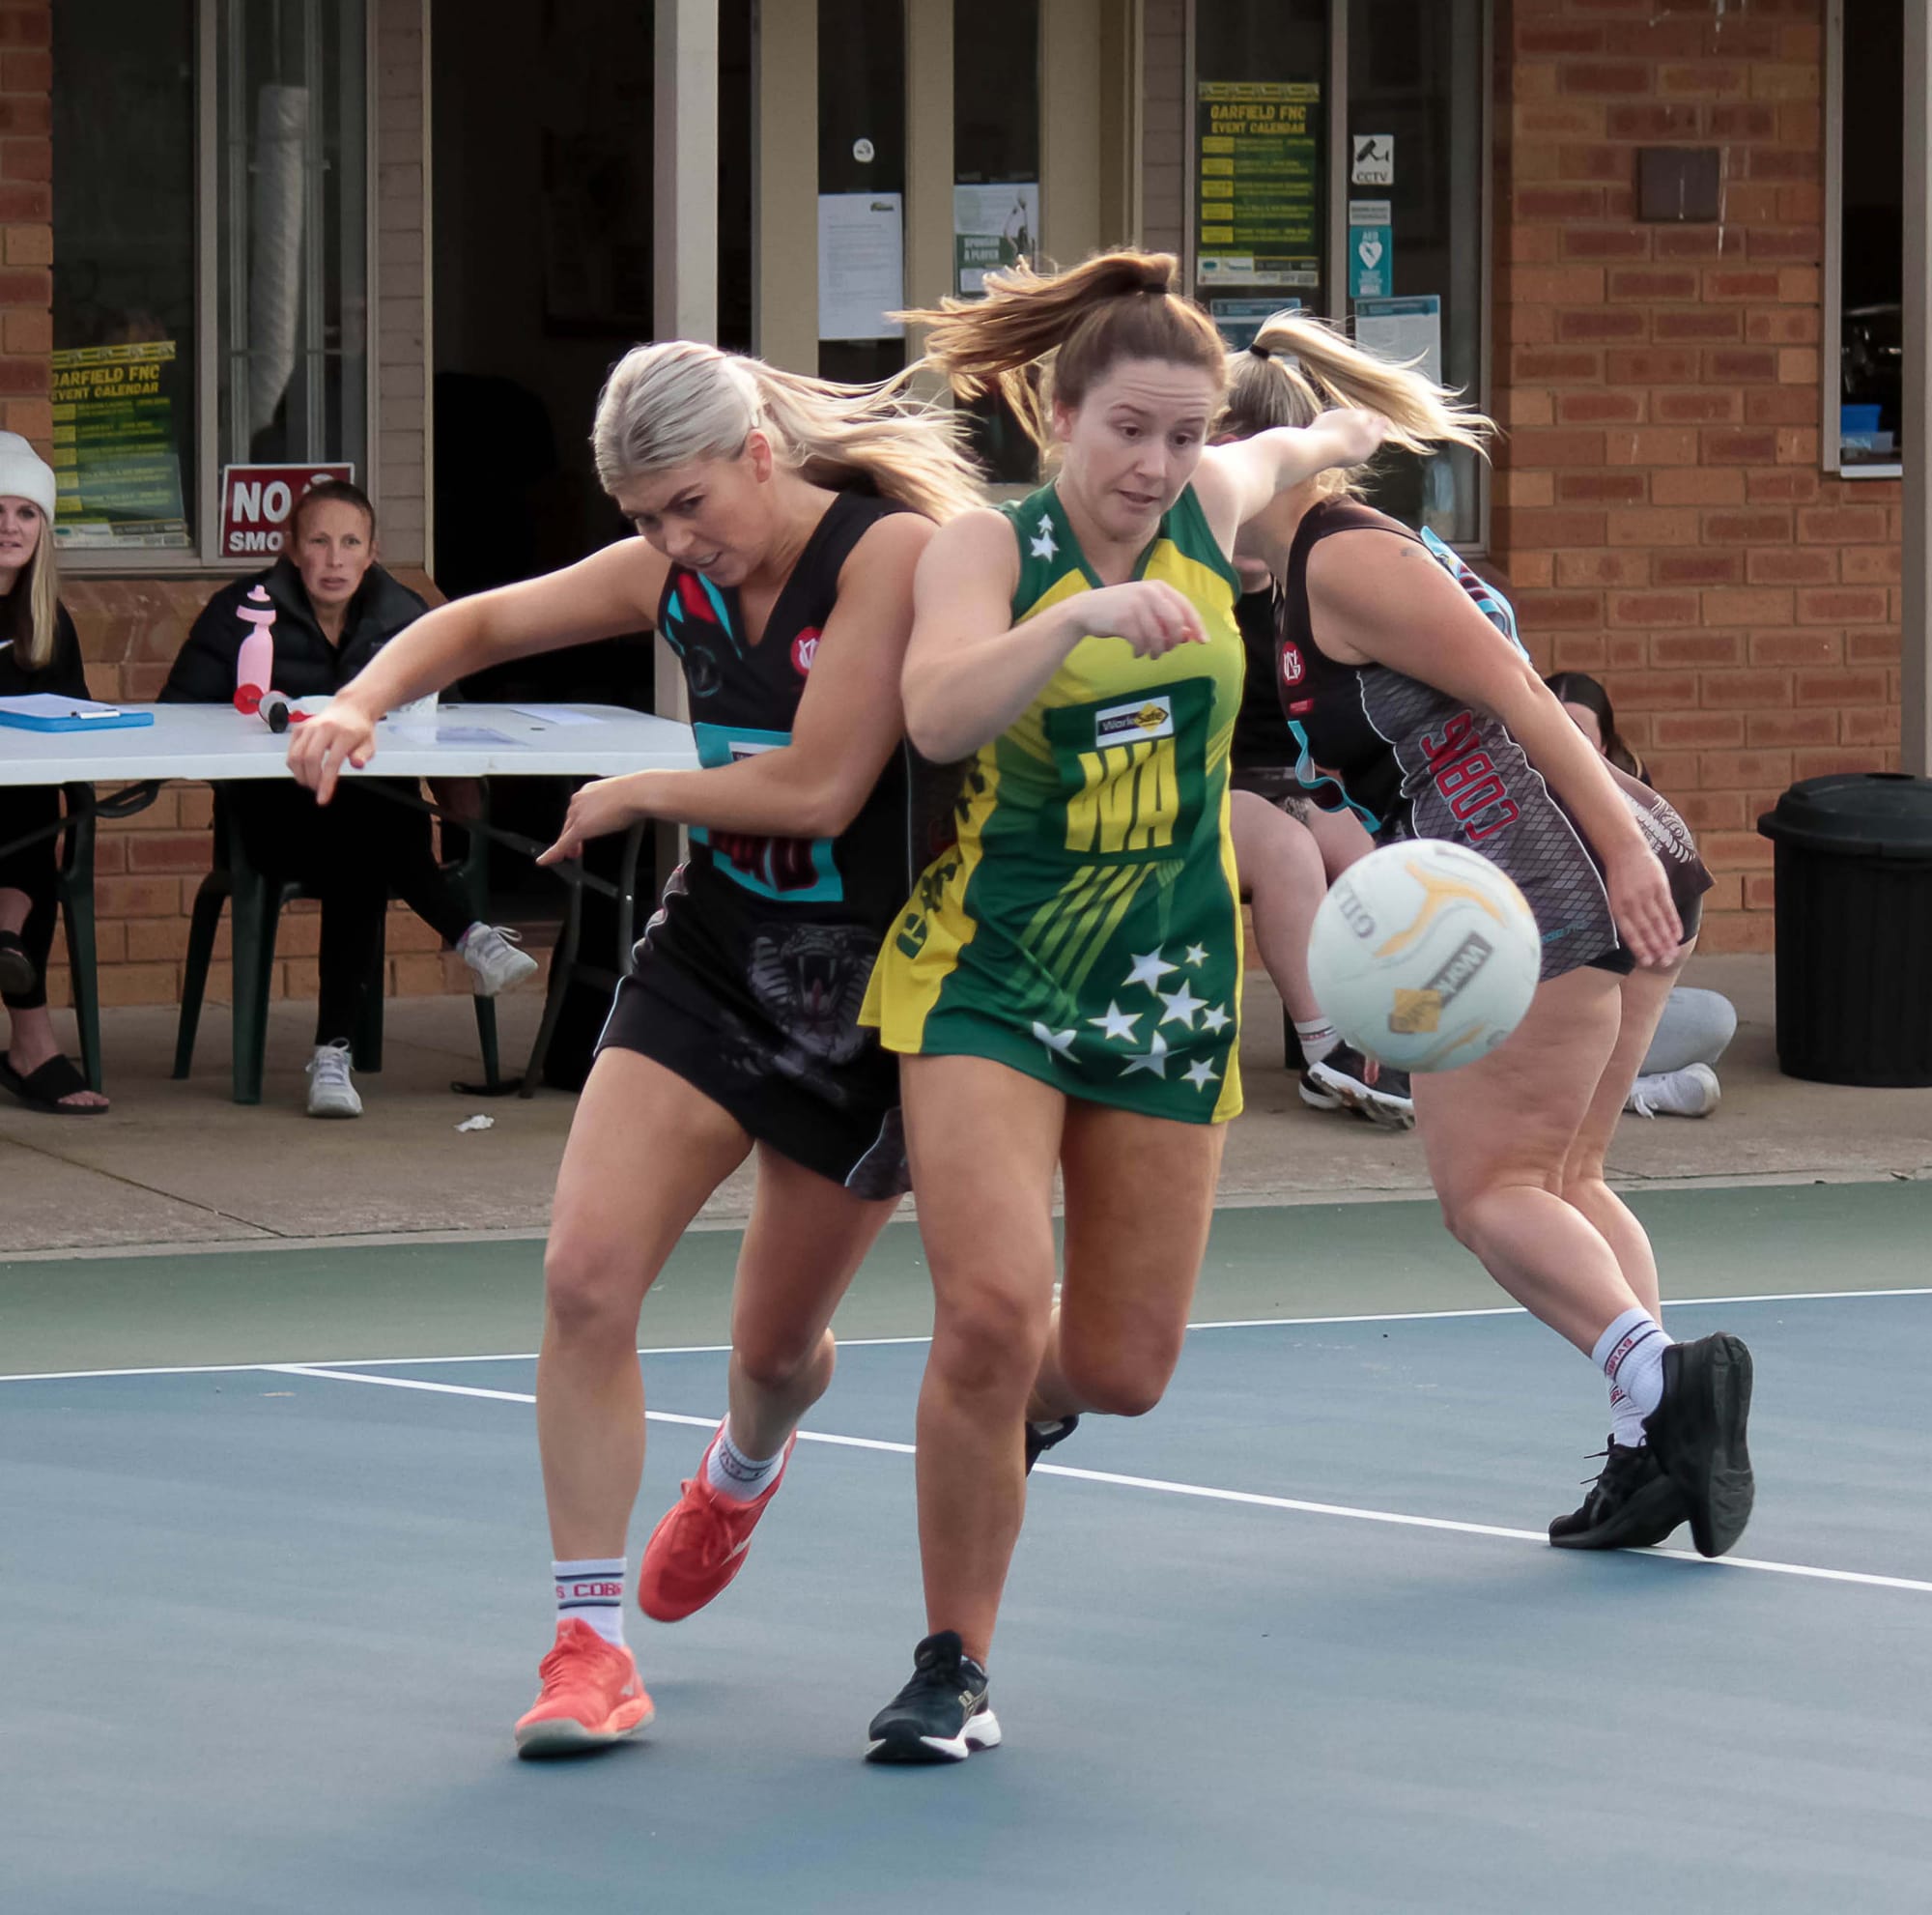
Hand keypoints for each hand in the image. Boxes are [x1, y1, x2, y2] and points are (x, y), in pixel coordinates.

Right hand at [287, 699, 376, 804]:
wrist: (350, 709)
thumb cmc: (359, 729)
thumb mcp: (369, 744)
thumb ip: (363, 756)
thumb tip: (357, 764)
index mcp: (343, 733)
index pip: (331, 763)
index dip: (325, 784)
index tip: (322, 799)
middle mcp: (324, 728)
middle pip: (309, 759)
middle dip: (311, 780)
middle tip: (317, 789)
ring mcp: (309, 727)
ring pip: (296, 755)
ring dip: (300, 774)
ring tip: (310, 782)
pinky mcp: (300, 728)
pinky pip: (291, 750)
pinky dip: (294, 764)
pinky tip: (303, 771)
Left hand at [537, 774, 649, 866]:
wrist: (636, 793)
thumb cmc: (635, 794)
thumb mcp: (622, 798)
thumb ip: (614, 806)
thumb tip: (620, 813)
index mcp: (588, 791)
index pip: (577, 811)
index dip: (577, 824)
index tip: (580, 832)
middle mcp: (579, 800)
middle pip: (569, 823)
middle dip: (570, 837)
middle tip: (573, 850)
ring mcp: (578, 814)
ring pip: (566, 834)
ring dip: (567, 847)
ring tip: (570, 856)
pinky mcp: (580, 828)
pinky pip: (562, 844)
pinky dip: (553, 854)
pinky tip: (546, 861)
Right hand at [1077, 580, 1206, 657]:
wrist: (1086, 610)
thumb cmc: (1120, 611)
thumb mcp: (1146, 610)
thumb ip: (1166, 620)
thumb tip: (1188, 637)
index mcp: (1158, 587)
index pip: (1186, 607)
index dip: (1197, 625)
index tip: (1204, 642)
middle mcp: (1149, 593)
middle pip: (1175, 622)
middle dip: (1174, 641)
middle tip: (1167, 650)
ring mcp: (1136, 605)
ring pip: (1158, 635)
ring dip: (1157, 650)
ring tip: (1151, 654)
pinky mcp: (1124, 619)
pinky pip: (1142, 642)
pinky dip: (1142, 651)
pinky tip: (1137, 653)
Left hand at [1321, 408, 1390, 466]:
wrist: (1322, 448)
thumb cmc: (1350, 448)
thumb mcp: (1371, 442)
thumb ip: (1379, 429)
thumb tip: (1384, 419)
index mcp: (1363, 415)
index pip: (1371, 418)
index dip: (1371, 429)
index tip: (1369, 440)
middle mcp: (1348, 411)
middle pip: (1355, 418)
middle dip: (1355, 428)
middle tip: (1354, 444)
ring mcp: (1333, 414)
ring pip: (1341, 420)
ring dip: (1342, 428)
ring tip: (1340, 445)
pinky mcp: (1319, 420)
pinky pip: (1327, 424)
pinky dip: (1329, 431)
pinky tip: (1327, 442)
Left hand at [1605, 841, 1682, 969]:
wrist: (1624, 850)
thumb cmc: (1618, 877)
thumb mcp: (1613, 897)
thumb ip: (1623, 915)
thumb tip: (1633, 937)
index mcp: (1617, 908)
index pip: (1630, 933)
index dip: (1640, 948)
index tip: (1648, 962)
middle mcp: (1631, 904)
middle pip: (1647, 930)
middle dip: (1657, 949)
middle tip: (1664, 963)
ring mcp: (1646, 895)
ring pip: (1658, 922)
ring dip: (1667, 940)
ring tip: (1672, 954)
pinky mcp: (1659, 887)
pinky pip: (1668, 909)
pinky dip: (1673, 924)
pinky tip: (1677, 936)